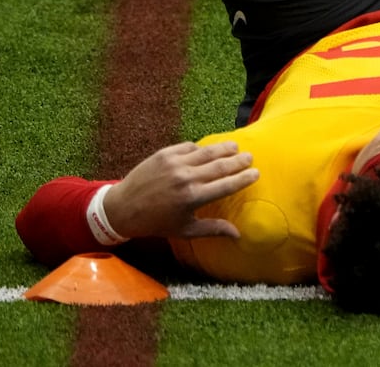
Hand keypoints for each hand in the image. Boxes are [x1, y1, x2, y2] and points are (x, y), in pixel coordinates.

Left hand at [102, 141, 258, 240]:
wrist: (123, 208)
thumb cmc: (156, 223)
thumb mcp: (185, 230)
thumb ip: (213, 229)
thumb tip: (238, 234)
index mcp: (193, 198)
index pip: (227, 184)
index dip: (244, 178)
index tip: (256, 173)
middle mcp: (186, 178)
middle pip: (221, 165)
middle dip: (239, 160)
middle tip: (250, 157)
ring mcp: (175, 163)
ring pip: (207, 151)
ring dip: (224, 148)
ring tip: (235, 147)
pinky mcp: (165, 153)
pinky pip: (189, 146)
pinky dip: (200, 147)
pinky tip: (207, 150)